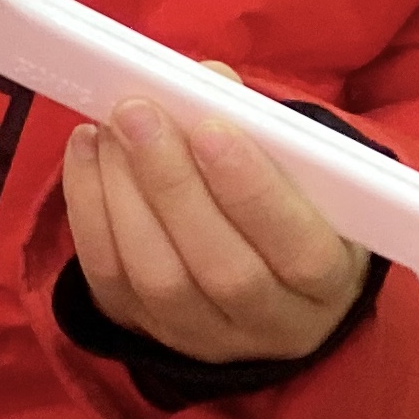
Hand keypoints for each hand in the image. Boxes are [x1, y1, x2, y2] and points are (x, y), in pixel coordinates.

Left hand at [62, 69, 370, 362]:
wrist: (263, 281)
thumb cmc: (288, 206)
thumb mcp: (303, 172)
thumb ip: (263, 127)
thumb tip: (210, 81)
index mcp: (329, 282)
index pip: (300, 252)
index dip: (253, 191)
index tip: (211, 128)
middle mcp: (272, 323)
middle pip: (221, 268)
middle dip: (171, 184)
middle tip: (138, 112)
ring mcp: (205, 337)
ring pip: (158, 277)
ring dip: (124, 191)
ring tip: (112, 126)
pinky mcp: (146, 329)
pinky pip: (109, 276)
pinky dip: (90, 208)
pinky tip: (89, 149)